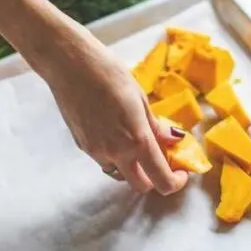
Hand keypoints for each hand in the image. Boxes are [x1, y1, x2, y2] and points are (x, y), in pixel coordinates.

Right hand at [43, 32, 188, 194]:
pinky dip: (115, 155)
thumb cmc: (108, 73)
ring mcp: (95, 152)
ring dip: (132, 167)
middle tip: (161, 160)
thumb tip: (172, 139)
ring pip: (119, 174)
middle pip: (140, 185)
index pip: (161, 180)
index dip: (175, 182)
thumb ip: (156, 125)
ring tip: (136, 143)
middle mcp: (115, 153)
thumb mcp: (140, 97)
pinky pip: (104, 160)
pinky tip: (115, 132)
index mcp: (137, 140)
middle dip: (154, 179)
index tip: (180, 171)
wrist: (69, 65)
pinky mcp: (81, 146)